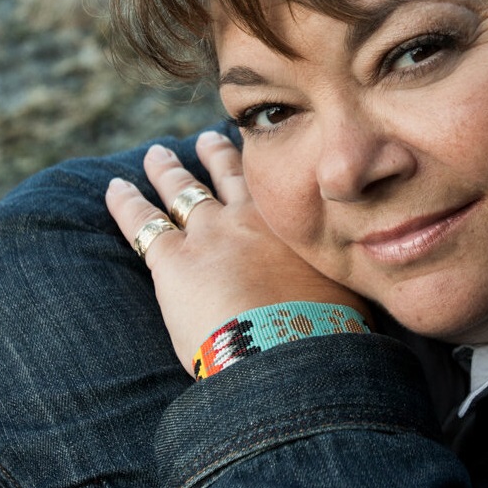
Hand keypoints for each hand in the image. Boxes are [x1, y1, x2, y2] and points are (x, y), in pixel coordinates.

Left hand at [106, 130, 369, 374]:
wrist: (288, 348)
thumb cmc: (325, 326)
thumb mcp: (347, 288)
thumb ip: (343, 272)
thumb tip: (371, 271)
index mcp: (289, 222)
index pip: (271, 183)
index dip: (259, 164)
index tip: (253, 147)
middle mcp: (247, 217)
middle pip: (226, 175)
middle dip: (215, 153)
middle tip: (206, 138)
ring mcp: (207, 234)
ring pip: (182, 190)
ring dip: (167, 170)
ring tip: (156, 155)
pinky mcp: (172, 262)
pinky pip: (142, 222)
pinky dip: (126, 203)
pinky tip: (116, 189)